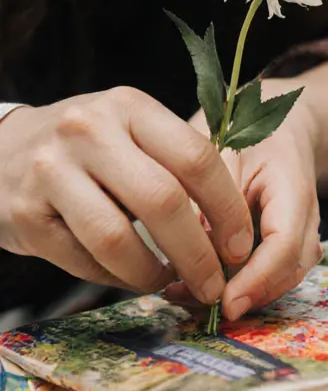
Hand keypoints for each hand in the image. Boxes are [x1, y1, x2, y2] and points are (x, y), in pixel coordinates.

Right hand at [0, 88, 251, 302]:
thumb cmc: (87, 148)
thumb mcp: (131, 131)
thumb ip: (178, 164)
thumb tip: (236, 231)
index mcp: (130, 107)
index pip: (197, 159)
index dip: (228, 209)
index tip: (241, 246)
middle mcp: (89, 131)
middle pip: (163, 201)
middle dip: (198, 253)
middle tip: (214, 283)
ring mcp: (50, 170)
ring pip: (118, 239)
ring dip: (153, 273)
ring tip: (167, 281)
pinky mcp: (25, 213)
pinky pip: (83, 259)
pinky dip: (115, 277)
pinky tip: (129, 276)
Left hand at [166, 86, 322, 320]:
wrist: (282, 126)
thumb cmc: (246, 131)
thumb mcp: (218, 148)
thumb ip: (208, 195)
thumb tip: (193, 248)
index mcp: (293, 184)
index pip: (285, 242)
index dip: (257, 278)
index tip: (223, 302)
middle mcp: (307, 215)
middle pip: (289, 269)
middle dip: (246, 295)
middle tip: (188, 300)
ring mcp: (304, 232)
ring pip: (283, 278)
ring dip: (241, 295)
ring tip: (186, 295)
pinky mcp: (290, 244)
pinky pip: (274, 274)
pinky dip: (242, 286)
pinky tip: (201, 284)